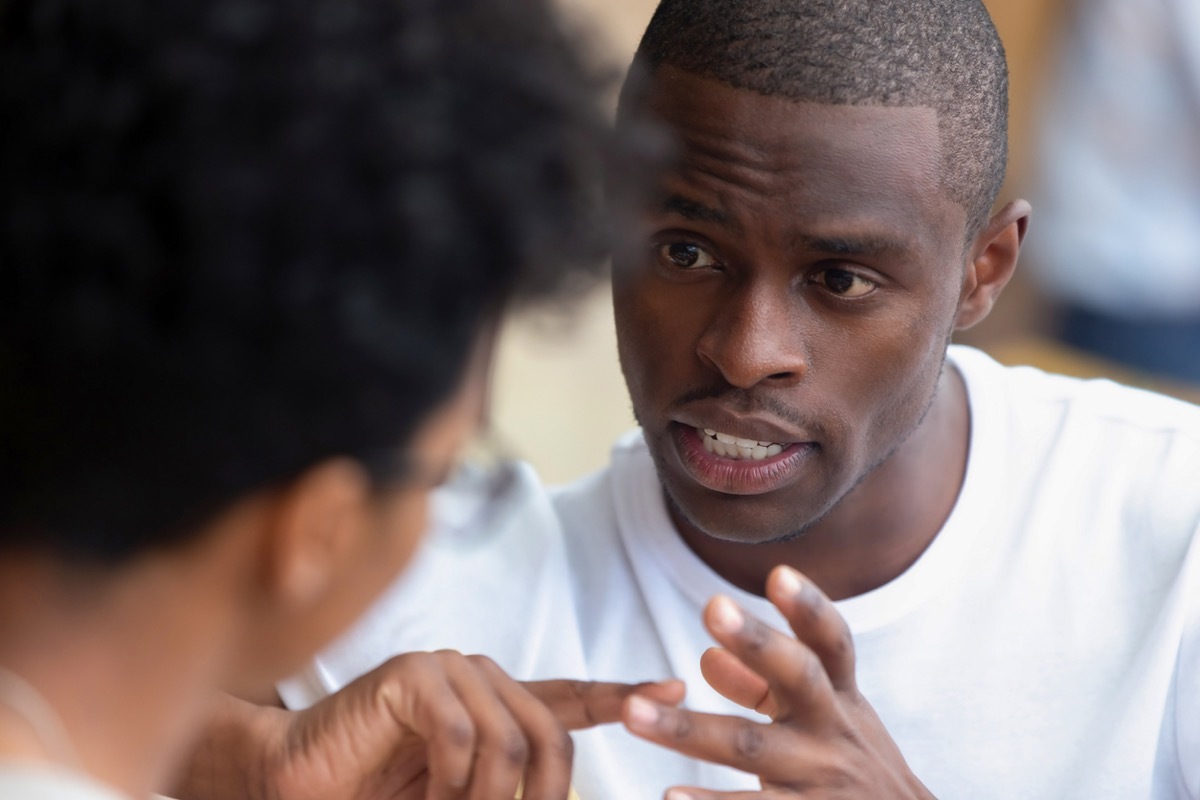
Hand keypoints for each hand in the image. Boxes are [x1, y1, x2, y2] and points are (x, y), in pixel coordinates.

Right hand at [177, 651, 683, 799]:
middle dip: (543, 794)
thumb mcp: (459, 797)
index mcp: (495, 705)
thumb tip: (551, 799)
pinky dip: (448, 781)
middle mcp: (478, 678)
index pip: (568, 697)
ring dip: (484, 798)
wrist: (297, 783)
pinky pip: (460, 733)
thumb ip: (505, 792)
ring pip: (508, 738)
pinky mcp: (412, 674)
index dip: (620, 694)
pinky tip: (422, 795)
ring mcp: (446, 670)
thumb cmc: (378, 794)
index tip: (674, 689)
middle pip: (548, 732)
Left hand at [621, 565, 933, 799]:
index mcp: (839, 696)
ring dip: (688, 730)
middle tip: (711, 605)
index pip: (831, 644)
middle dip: (757, 642)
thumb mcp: (822, 718)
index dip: (810, 608)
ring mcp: (818, 780)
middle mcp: (832, 730)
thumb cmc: (847, 763)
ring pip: (750, 749)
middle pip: (798, 679)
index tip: (779, 574)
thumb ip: (764, 685)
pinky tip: (669, 796)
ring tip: (632, 713)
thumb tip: (707, 657)